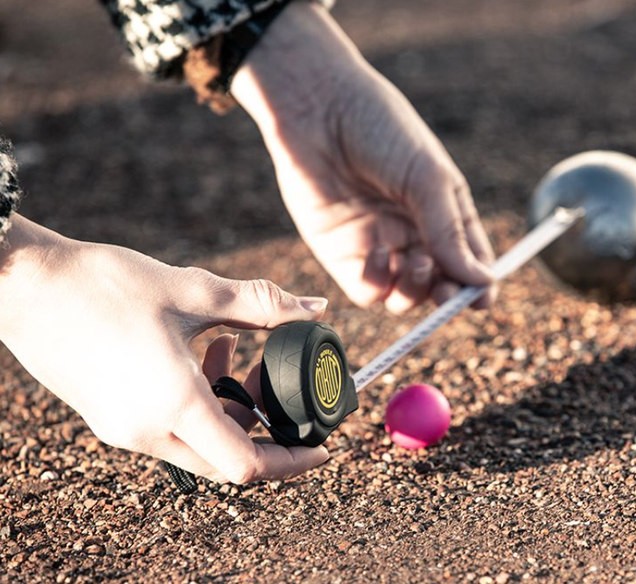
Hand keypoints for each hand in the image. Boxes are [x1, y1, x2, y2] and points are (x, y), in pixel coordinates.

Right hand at [0, 216, 329, 483]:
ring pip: (197, 444)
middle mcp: (146, 430)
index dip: (294, 462)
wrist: (22, 283)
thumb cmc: (103, 285)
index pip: (249, 465)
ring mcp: (122, 428)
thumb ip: (263, 306)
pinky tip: (201, 353)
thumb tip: (315, 310)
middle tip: (280, 390)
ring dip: (230, 411)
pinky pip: (167, 428)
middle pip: (226, 459)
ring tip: (236, 354)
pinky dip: (198, 403)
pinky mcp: (107, 416)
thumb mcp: (195, 292)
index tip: (322, 448)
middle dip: (266, 431)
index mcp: (174, 405)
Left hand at [231, 1, 495, 313]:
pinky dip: (377, 284)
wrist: (317, 107)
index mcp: (443, 209)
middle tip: (448, 295)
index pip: (469, 259)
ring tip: (414, 264)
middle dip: (448, 296)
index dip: (478, 284)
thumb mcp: (427, 178)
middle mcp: (412, 231)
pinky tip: (375, 253)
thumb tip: (481, 281)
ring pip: (404, 295)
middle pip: (439, 284)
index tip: (482, 300)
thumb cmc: (381, 128)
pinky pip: (366, 289)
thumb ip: (450, 233)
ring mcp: (377, 244)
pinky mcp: (340, 253)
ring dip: (414, 291)